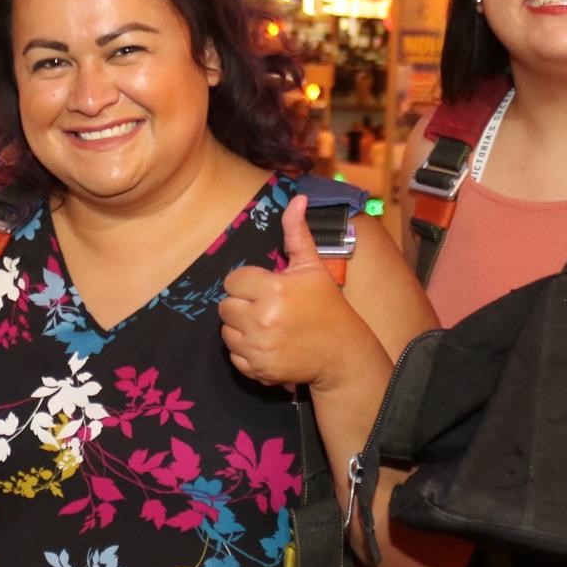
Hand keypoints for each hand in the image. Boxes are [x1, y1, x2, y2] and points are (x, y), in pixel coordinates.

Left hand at [218, 195, 359, 389]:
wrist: (341, 352)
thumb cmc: (327, 305)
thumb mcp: (312, 267)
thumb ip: (297, 233)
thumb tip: (297, 198)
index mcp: (273, 289)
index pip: (233, 280)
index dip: (247, 283)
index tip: (265, 288)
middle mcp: (262, 318)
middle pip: (225, 306)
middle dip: (241, 305)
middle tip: (265, 307)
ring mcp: (259, 346)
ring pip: (226, 332)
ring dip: (240, 328)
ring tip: (265, 325)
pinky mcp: (258, 369)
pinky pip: (234, 356)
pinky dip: (245, 351)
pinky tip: (266, 344)